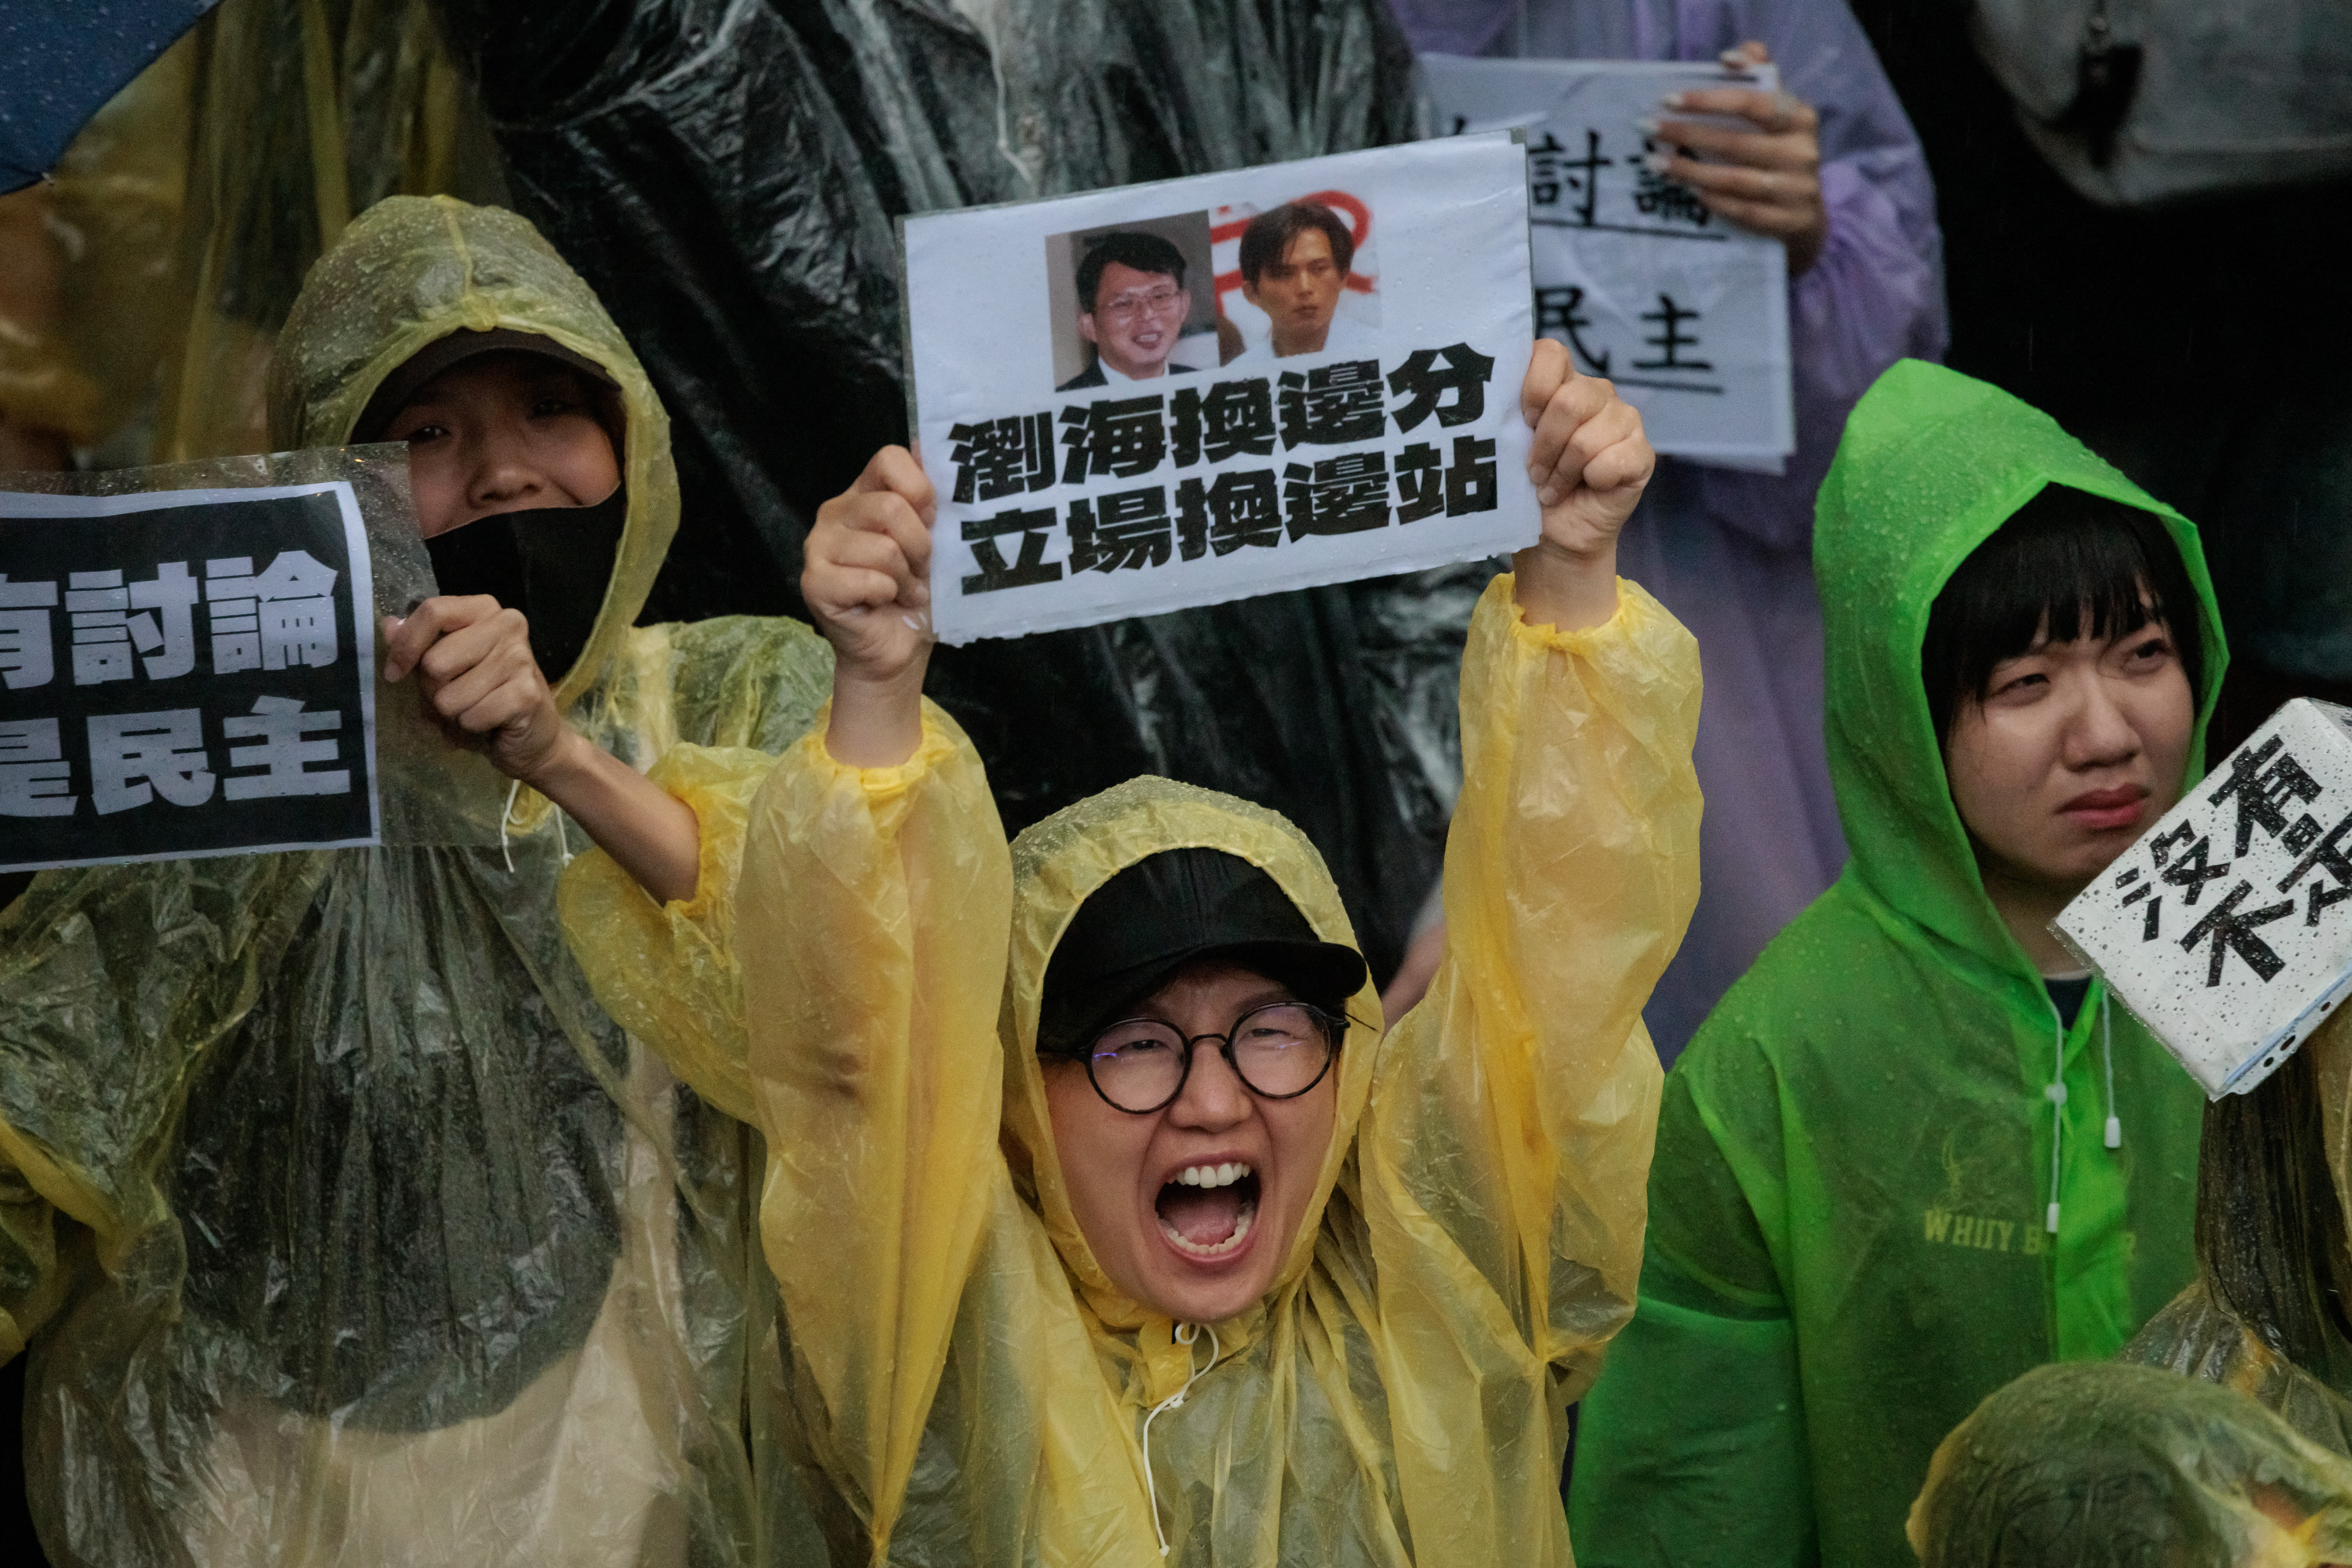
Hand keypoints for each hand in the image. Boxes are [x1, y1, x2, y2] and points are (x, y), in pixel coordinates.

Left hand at [382, 595, 566, 783]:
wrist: (533, 734)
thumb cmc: (484, 694)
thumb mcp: (445, 666)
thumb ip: (417, 645)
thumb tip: (388, 625)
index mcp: (484, 610)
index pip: (433, 612)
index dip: (406, 646)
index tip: (394, 673)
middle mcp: (507, 625)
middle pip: (435, 661)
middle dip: (434, 689)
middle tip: (454, 696)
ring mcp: (520, 658)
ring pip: (449, 695)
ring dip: (453, 713)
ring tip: (473, 710)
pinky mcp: (527, 693)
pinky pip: (471, 716)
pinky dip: (471, 727)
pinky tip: (489, 724)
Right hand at [804, 445, 936, 765]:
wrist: (895, 650)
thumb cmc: (916, 593)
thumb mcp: (934, 542)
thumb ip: (929, 499)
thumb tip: (925, 445)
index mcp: (865, 493)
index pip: (889, 458)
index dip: (919, 489)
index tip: (931, 519)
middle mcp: (836, 512)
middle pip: (892, 508)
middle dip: (920, 546)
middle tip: (919, 569)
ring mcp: (818, 546)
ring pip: (883, 548)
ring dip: (906, 578)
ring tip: (904, 591)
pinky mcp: (814, 581)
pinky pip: (868, 580)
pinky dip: (887, 595)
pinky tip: (884, 603)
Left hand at [1514, 339, 1652, 630]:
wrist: (1554, 536)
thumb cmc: (1527, 488)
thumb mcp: (1509, 448)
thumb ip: (1506, 415)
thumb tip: (1488, 402)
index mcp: (1561, 382)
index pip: (1550, 353)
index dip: (1533, 387)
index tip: (1521, 421)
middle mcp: (1596, 393)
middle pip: (1569, 401)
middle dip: (1544, 445)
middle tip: (1533, 473)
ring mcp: (1623, 420)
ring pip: (1587, 436)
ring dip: (1562, 471)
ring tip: (1552, 487)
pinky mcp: (1641, 453)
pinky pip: (1614, 459)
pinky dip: (1592, 480)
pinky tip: (1586, 489)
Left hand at [1649, 42, 1827, 274]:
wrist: (1805, 217)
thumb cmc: (1779, 155)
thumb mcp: (1775, 115)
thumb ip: (1758, 77)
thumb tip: (1731, 57)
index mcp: (1799, 118)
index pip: (1752, 103)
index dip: (1709, 100)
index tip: (1669, 100)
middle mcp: (1802, 152)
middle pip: (1736, 142)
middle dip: (1687, 135)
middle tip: (1649, 130)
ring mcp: (1796, 190)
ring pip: (1734, 180)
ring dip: (1690, 172)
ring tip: (1656, 165)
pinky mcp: (1786, 223)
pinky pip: (1741, 211)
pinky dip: (1713, 201)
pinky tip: (1688, 193)